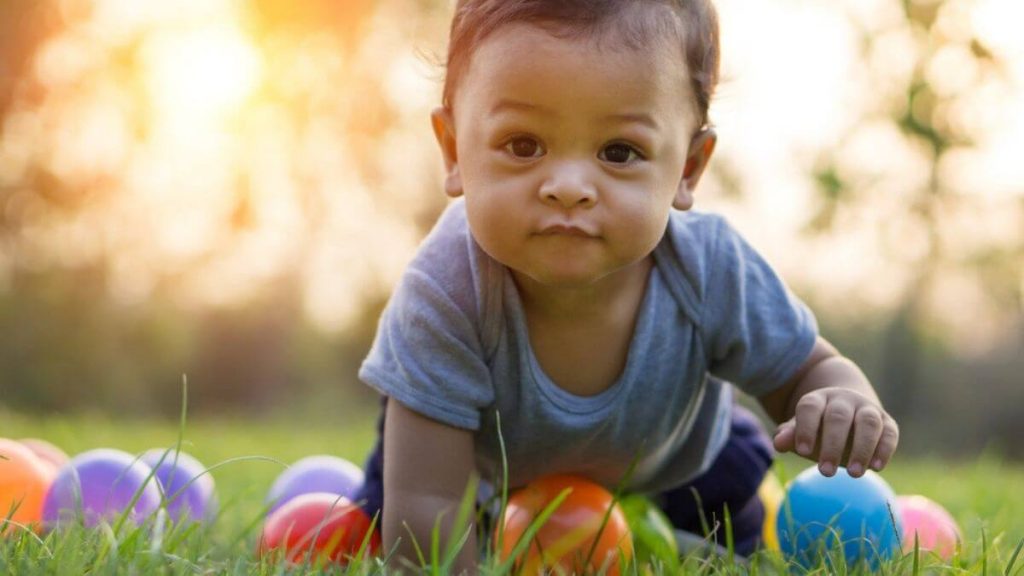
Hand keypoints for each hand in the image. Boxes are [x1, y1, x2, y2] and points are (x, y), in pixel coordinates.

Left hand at [772, 387, 897, 477]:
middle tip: (825, 472)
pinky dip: (884, 449)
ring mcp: (867, 409)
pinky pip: (889, 433)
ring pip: (868, 422)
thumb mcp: (801, 430)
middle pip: (838, 416)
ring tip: (853, 474)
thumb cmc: (819, 428)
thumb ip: (790, 435)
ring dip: (862, 448)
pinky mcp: (887, 422)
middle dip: (832, 444)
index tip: (803, 452)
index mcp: (818, 399)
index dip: (806, 428)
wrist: (849, 412)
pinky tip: (876, 468)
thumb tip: (778, 443)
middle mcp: (844, 400)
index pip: (810, 408)